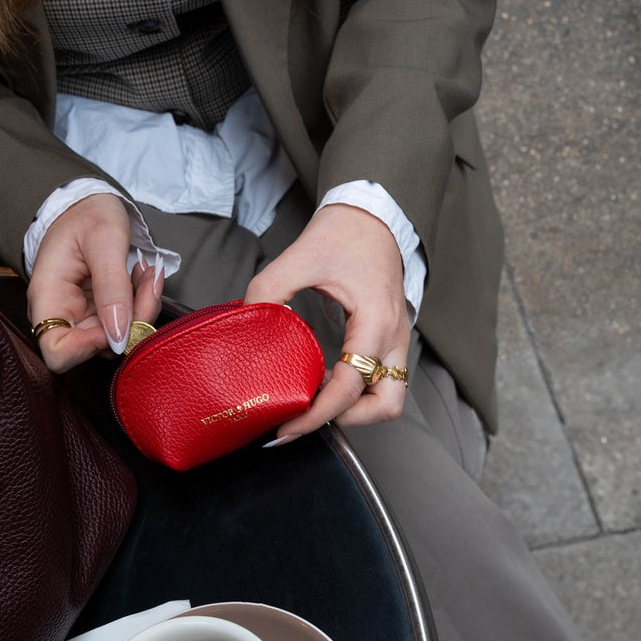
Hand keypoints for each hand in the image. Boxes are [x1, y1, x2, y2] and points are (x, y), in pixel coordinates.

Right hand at [26, 193, 163, 371]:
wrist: (88, 205)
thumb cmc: (87, 215)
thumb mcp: (104, 241)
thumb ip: (112, 289)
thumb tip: (119, 338)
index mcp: (48, 298)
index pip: (57, 353)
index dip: (88, 350)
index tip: (118, 322)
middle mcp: (63, 316)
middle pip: (98, 348)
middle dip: (131, 321)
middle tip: (146, 281)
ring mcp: (85, 318)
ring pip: (121, 338)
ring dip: (142, 308)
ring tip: (145, 273)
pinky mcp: (103, 316)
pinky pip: (129, 324)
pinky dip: (142, 303)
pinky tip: (142, 277)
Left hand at [243, 204, 410, 436]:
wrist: (372, 215)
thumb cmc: (343, 234)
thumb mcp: (298, 258)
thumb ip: (267, 291)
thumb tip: (243, 324)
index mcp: (375, 321)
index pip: (350, 386)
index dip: (317, 414)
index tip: (288, 425)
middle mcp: (394, 337)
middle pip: (386, 406)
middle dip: (348, 419)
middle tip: (309, 414)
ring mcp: (397, 341)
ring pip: (389, 399)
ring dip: (356, 410)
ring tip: (317, 398)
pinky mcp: (391, 340)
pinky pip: (381, 381)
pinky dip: (356, 392)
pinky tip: (324, 379)